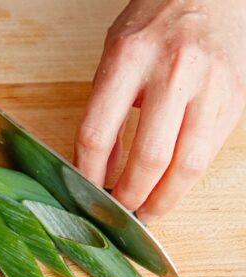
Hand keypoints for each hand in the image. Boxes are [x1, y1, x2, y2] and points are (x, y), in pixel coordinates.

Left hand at [75, 0, 245, 222]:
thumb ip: (104, 109)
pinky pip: (209, 151)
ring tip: (147, 212)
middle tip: (119, 212)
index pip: (98, 132)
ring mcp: (211, 85)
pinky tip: (171, 186)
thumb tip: (98, 167)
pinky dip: (187, 177)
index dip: (89, 172)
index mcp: (129, 58)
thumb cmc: (152, 24)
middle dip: (131, 195)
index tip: (84, 191)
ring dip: (164, 198)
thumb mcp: (113, 56)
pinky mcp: (236, 98)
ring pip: (187, 163)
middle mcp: (173, 71)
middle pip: (149, 156)